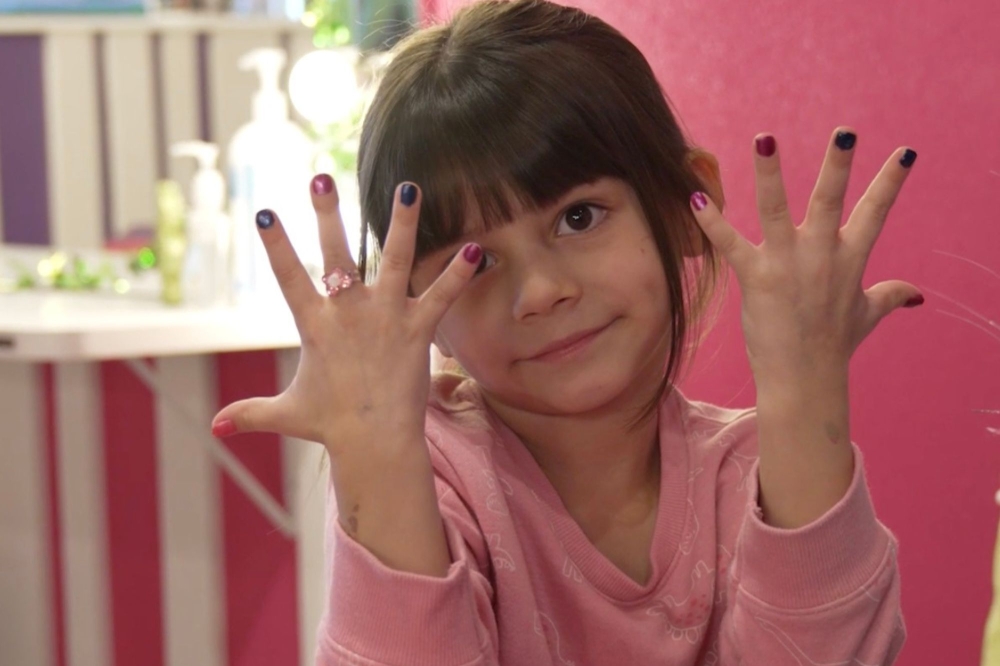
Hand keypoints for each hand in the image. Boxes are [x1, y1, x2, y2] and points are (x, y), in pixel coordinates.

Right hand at [210, 177, 481, 452]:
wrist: (374, 444)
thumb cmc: (331, 427)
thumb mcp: (286, 414)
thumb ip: (252, 413)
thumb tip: (215, 429)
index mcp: (315, 325)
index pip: (288, 277)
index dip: (275, 244)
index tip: (263, 211)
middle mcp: (349, 313)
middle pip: (336, 254)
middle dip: (326, 214)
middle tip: (320, 178)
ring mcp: (385, 317)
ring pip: (394, 259)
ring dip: (402, 222)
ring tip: (409, 186)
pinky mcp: (418, 329)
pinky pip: (440, 295)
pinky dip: (458, 273)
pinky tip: (475, 248)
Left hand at [689, 127, 922, 390]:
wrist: (806, 379)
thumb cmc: (834, 345)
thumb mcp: (867, 315)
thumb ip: (889, 295)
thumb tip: (917, 294)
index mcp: (850, 258)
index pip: (876, 211)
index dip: (891, 181)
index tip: (906, 151)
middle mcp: (821, 254)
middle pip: (830, 199)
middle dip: (838, 165)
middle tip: (845, 132)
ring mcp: (787, 264)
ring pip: (776, 209)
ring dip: (769, 174)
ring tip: (764, 138)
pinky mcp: (756, 278)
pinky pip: (730, 244)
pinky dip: (711, 223)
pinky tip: (695, 199)